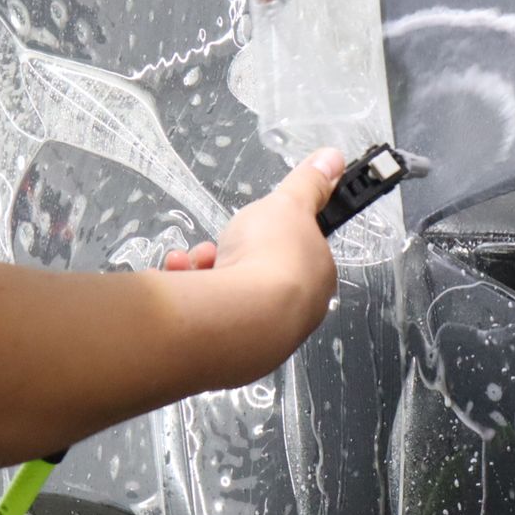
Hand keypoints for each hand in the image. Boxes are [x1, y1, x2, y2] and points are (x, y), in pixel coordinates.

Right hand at [164, 149, 343, 377]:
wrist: (236, 316)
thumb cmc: (270, 257)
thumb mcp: (290, 203)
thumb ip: (309, 183)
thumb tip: (334, 159)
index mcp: (316, 280)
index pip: (294, 256)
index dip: (269, 236)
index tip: (253, 226)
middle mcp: (293, 315)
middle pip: (256, 276)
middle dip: (230, 253)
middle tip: (220, 244)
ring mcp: (260, 339)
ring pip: (227, 295)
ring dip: (205, 270)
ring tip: (195, 262)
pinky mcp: (226, 356)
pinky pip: (206, 317)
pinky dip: (190, 293)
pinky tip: (181, 280)